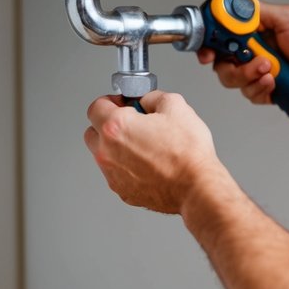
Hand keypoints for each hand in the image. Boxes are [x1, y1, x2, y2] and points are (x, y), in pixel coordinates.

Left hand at [84, 91, 228, 214]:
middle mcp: (107, 152)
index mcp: (116, 127)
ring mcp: (112, 174)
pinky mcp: (122, 191)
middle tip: (131, 123)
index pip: (96, 106)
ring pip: (103, 154)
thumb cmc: (187, 153)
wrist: (196, 188)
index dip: (111, 101)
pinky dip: (126, 167)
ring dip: (115, 147)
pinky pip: (116, 173)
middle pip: (93, 131)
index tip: (123, 104)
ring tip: (143, 145)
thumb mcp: (175, 106)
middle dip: (108, 124)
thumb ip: (152, 96)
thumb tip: (146, 100)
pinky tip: (148, 164)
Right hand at [197, 1, 288, 111]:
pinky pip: (248, 94)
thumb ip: (257, 12)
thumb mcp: (287, 19)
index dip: (210, 43)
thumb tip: (233, 7)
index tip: (209, 51)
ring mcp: (256, 72)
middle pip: (221, 61)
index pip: (221, 34)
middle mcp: (251, 51)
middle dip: (235, 65)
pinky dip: (261, 89)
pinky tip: (275, 84)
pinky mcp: (262, 90)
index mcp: (254, 32)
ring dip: (251, 76)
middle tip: (257, 61)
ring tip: (271, 72)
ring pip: (232, 80)